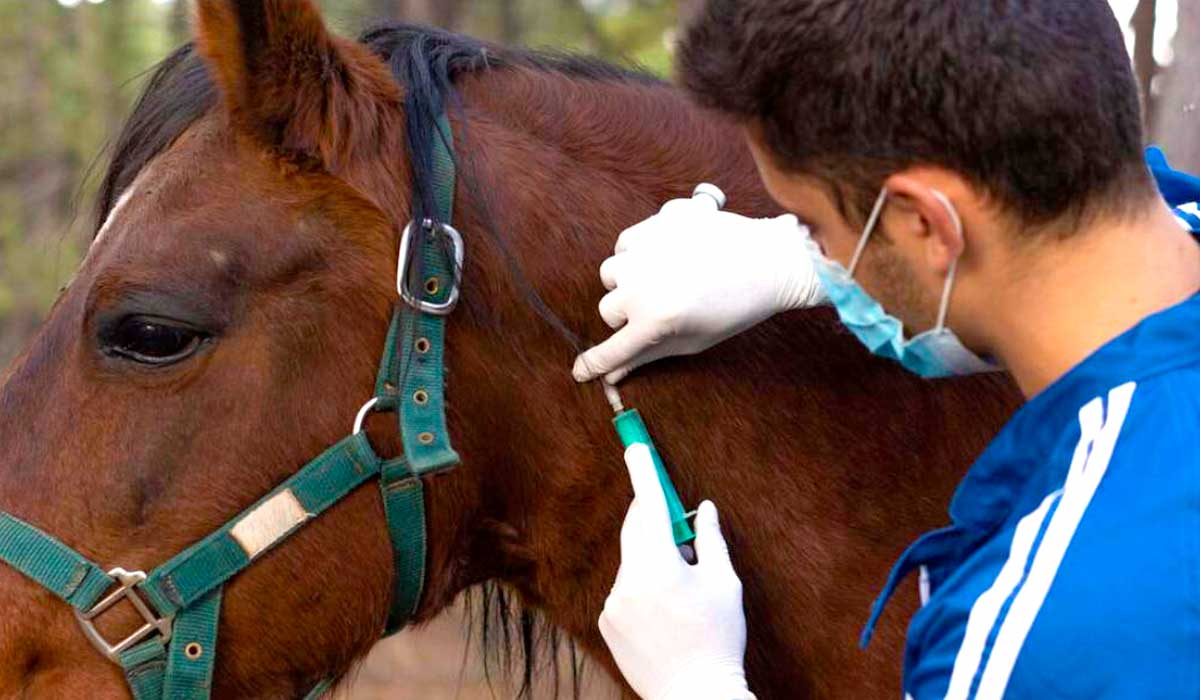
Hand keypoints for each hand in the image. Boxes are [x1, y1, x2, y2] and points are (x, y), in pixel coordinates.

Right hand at [573, 196, 825, 383]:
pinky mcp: (656, 223)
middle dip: (627, 314)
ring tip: (662, 280)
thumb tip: (613, 377)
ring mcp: (647, 251)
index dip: (594, 364)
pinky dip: (639, 252)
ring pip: (612, 273)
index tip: (581, 371)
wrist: (771, 260)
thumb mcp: (693, 341)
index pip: (611, 350)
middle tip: (660, 311)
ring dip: (629, 281)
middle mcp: (643, 286)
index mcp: (655, 322)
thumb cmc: (735, 309)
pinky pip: (627, 243)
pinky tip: (665, 256)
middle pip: (608, 309)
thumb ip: (649, 356)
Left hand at [599, 445, 753, 699]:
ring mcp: (614, 602)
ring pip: (632, 561)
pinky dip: (643, 585)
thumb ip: (710, 540)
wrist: (695, 695)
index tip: (635, 447)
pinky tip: (666, 610)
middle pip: (636, 530)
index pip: (650, 507)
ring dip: (653, 559)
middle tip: (680, 524)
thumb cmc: (718, 638)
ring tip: (682, 589)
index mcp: (660, 566)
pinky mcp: (607, 621)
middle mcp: (629, 580)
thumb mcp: (724, 584)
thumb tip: (705, 509)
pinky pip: (625, 588)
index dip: (644, 474)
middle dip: (654, 518)